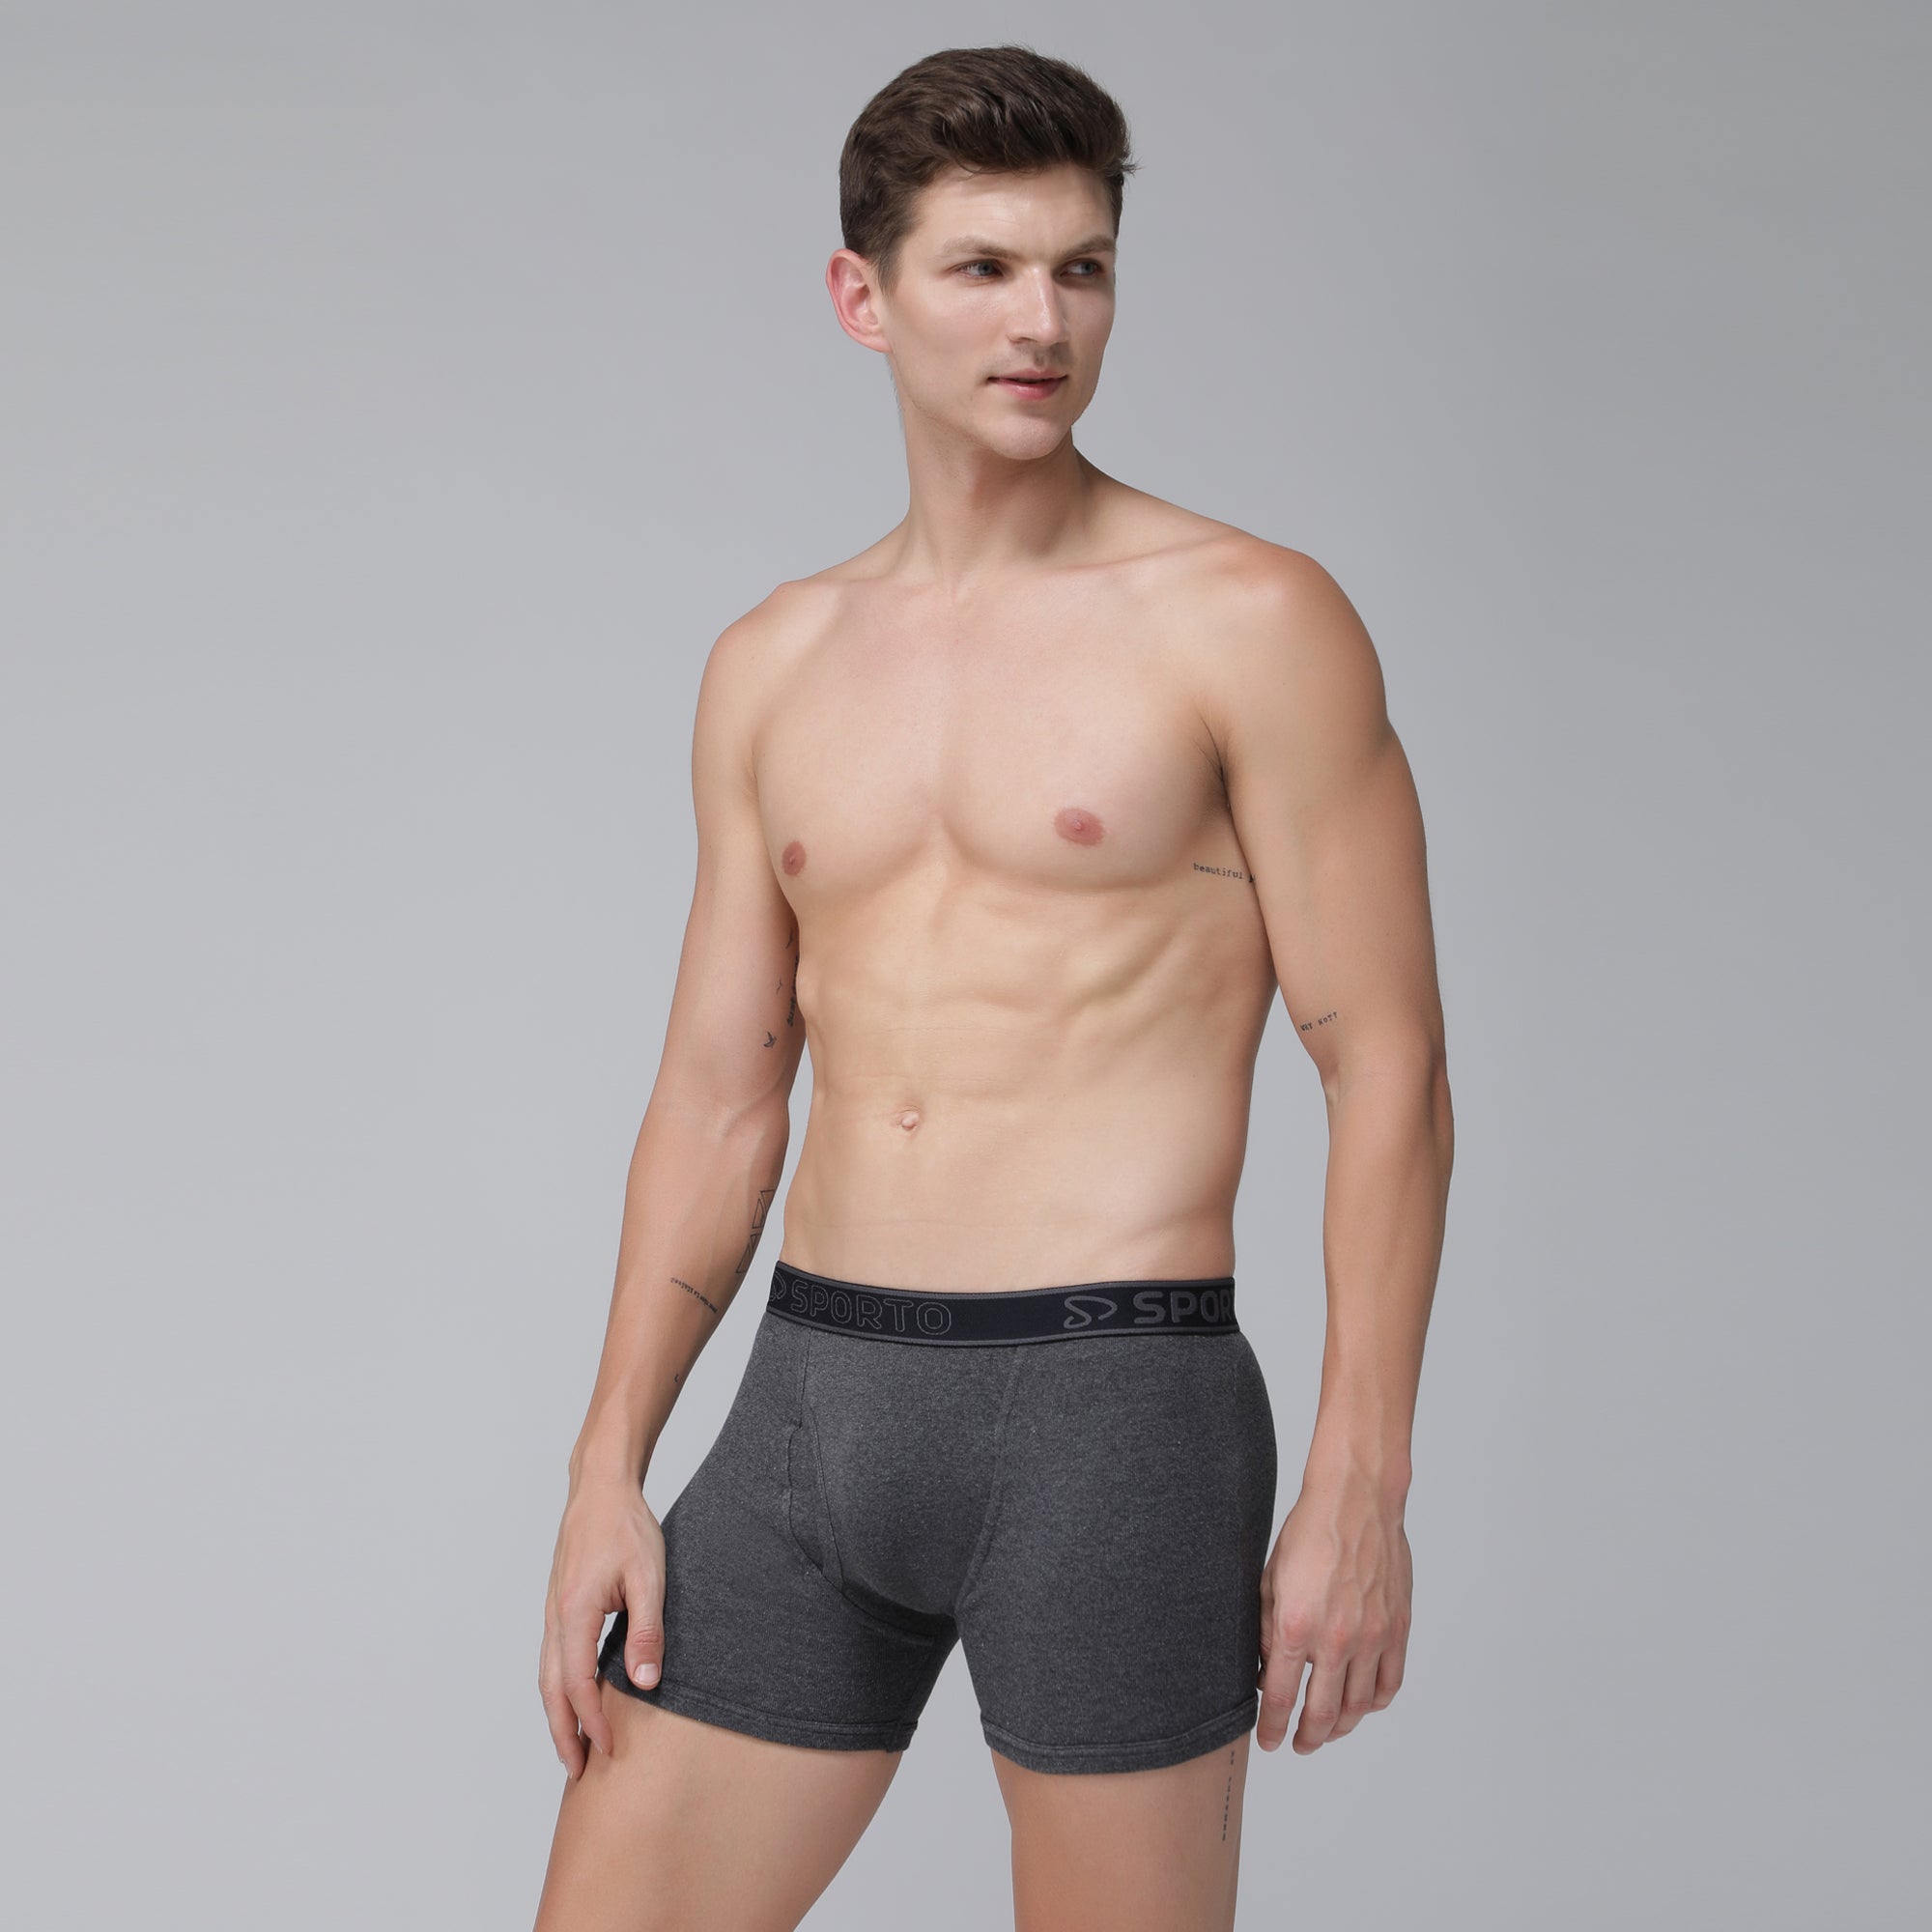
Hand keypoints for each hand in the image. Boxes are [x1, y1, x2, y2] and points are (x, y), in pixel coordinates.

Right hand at [538, 1480, 665, 1777]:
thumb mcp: (649, 1577)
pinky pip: (552, 1658)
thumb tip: (645, 1682)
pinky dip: (559, 1689)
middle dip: (563, 1734)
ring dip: (558, 1715)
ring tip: (573, 1747)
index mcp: (575, 1612)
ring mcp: (552, 1612)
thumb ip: (647, 1631)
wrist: (600, 1489)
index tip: (610, 1751)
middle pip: (552, 1691)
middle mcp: (555, 1617)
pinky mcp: (559, 1606)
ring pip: (547, 1677)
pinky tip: (575, 1700)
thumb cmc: (626, 1527)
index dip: (594, 1722)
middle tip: (579, 1773)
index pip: (579, 1684)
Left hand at [1254, 1469, 1411, 1753]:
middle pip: (1324, 1713)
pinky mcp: (1399, 1628)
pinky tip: (1363, 1705)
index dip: (1274, 1726)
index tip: (1270, 1741)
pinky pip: (1391, 1682)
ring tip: (1328, 1731)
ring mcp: (1374, 1636)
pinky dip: (1376, 1703)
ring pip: (1360, 1706)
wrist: (1356, 1501)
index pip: (1283, 1697)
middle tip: (1299, 1745)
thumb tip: (1267, 1671)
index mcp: (1298, 1626)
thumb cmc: (1308, 1534)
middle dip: (1308, 1737)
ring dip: (1341, 1727)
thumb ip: (1269, 1631)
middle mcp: (1338, 1639)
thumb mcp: (1270, 1581)